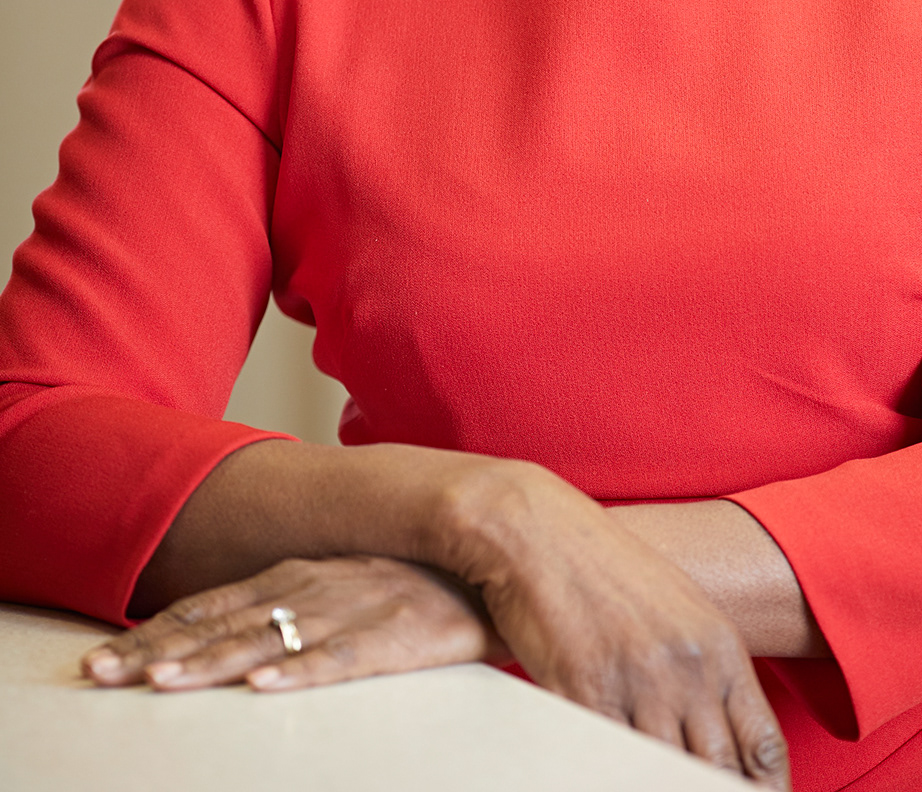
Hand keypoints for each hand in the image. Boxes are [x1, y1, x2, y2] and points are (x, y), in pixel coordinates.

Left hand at [82, 554, 501, 691]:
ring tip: (165, 682)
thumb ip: (283, 605)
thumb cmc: (408, 583)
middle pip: (222, 623)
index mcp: (295, 575)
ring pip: (269, 638)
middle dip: (158, 650)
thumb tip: (218, 637)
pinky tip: (265, 685)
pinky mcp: (397, 631)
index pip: (208, 606)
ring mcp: (354, 604)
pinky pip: (342, 656)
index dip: (152, 633)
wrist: (494, 562)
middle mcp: (314, 584)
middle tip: (104, 674)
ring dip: (212, 661)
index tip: (101, 660)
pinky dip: (301, 670)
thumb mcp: (337, 586)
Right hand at [448, 461, 790, 787]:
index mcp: (719, 647)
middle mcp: (687, 669)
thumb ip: (706, 671)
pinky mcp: (584, 694)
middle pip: (720, 773)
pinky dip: (615, 775)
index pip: (764, 749)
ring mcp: (637, 684)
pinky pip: (612, 763)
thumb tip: (725, 735)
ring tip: (654, 777)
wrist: (536, 530)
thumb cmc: (604, 567)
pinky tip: (617, 773)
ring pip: (667, 777)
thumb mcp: (678, 608)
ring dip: (662, 785)